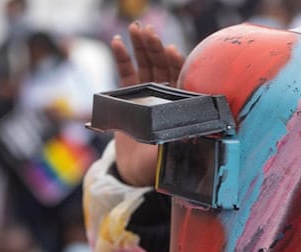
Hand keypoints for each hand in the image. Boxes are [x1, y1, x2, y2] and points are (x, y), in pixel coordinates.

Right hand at [111, 23, 184, 186]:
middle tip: (147, 32)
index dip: (175, 63)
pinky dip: (122, 57)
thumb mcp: (167, 154)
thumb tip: (183, 136)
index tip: (170, 50)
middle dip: (154, 47)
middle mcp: (165, 95)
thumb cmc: (156, 164)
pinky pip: (127, 72)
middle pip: (161, 65)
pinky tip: (117, 43)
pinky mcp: (131, 95)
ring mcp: (148, 93)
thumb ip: (172, 144)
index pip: (179, 78)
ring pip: (146, 64)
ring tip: (134, 29)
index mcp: (178, 105)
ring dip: (140, 46)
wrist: (136, 172)